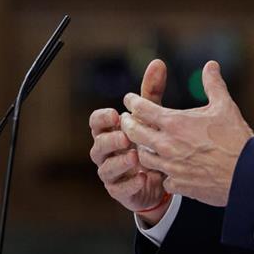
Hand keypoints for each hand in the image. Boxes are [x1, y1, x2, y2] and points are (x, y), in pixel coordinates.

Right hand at [89, 60, 170, 222]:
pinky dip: (131, 183)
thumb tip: (158, 62)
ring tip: (136, 156)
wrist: (156, 178)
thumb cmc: (147, 142)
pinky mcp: (119, 191)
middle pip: (98, 145)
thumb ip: (150, 94)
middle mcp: (105, 152)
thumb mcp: (149, 118)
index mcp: (109, 132)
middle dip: (110, 140)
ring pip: (106, 168)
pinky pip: (119, 188)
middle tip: (126, 137)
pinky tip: (144, 177)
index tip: (116, 115)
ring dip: (120, 161)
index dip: (102, 118)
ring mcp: (110, 172)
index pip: (96, 122)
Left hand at [120, 60, 253, 206]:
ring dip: (142, 149)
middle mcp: (167, 145)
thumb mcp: (224, 106)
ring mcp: (171, 166)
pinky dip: (163, 174)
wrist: (247, 173)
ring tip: (142, 144)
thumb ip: (213, 84)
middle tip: (126, 119)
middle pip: (134, 133)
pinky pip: (163, 179)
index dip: (133, 102)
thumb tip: (210, 65)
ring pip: (143, 157)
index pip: (142, 109)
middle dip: (127, 124)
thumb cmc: (236, 138)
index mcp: (175, 123)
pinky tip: (166, 170)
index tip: (130, 99)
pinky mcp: (179, 184)